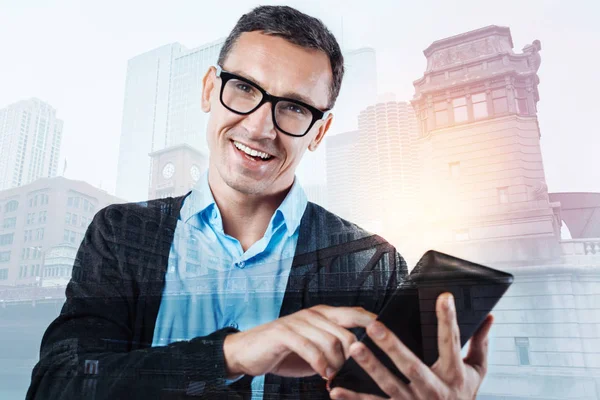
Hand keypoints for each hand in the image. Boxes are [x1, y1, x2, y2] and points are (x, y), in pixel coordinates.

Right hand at [223, 305, 375, 379]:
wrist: (248, 352)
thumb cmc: (284, 352)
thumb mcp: (315, 349)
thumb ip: (335, 349)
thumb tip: (361, 360)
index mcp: (323, 314)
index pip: (354, 314)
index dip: (372, 323)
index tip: (387, 336)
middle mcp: (313, 314)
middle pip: (347, 330)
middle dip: (352, 355)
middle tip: (348, 371)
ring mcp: (298, 321)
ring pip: (330, 340)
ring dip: (336, 363)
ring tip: (332, 375)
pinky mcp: (284, 333)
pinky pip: (310, 348)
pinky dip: (320, 364)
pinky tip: (322, 374)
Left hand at [329, 293, 492, 399]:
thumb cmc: (463, 397)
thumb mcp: (477, 372)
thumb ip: (480, 344)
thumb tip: (489, 317)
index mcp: (453, 374)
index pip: (452, 342)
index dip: (448, 319)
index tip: (443, 297)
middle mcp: (433, 390)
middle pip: (412, 365)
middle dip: (392, 346)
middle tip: (374, 326)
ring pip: (389, 384)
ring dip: (370, 367)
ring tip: (354, 349)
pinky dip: (354, 398)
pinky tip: (336, 389)